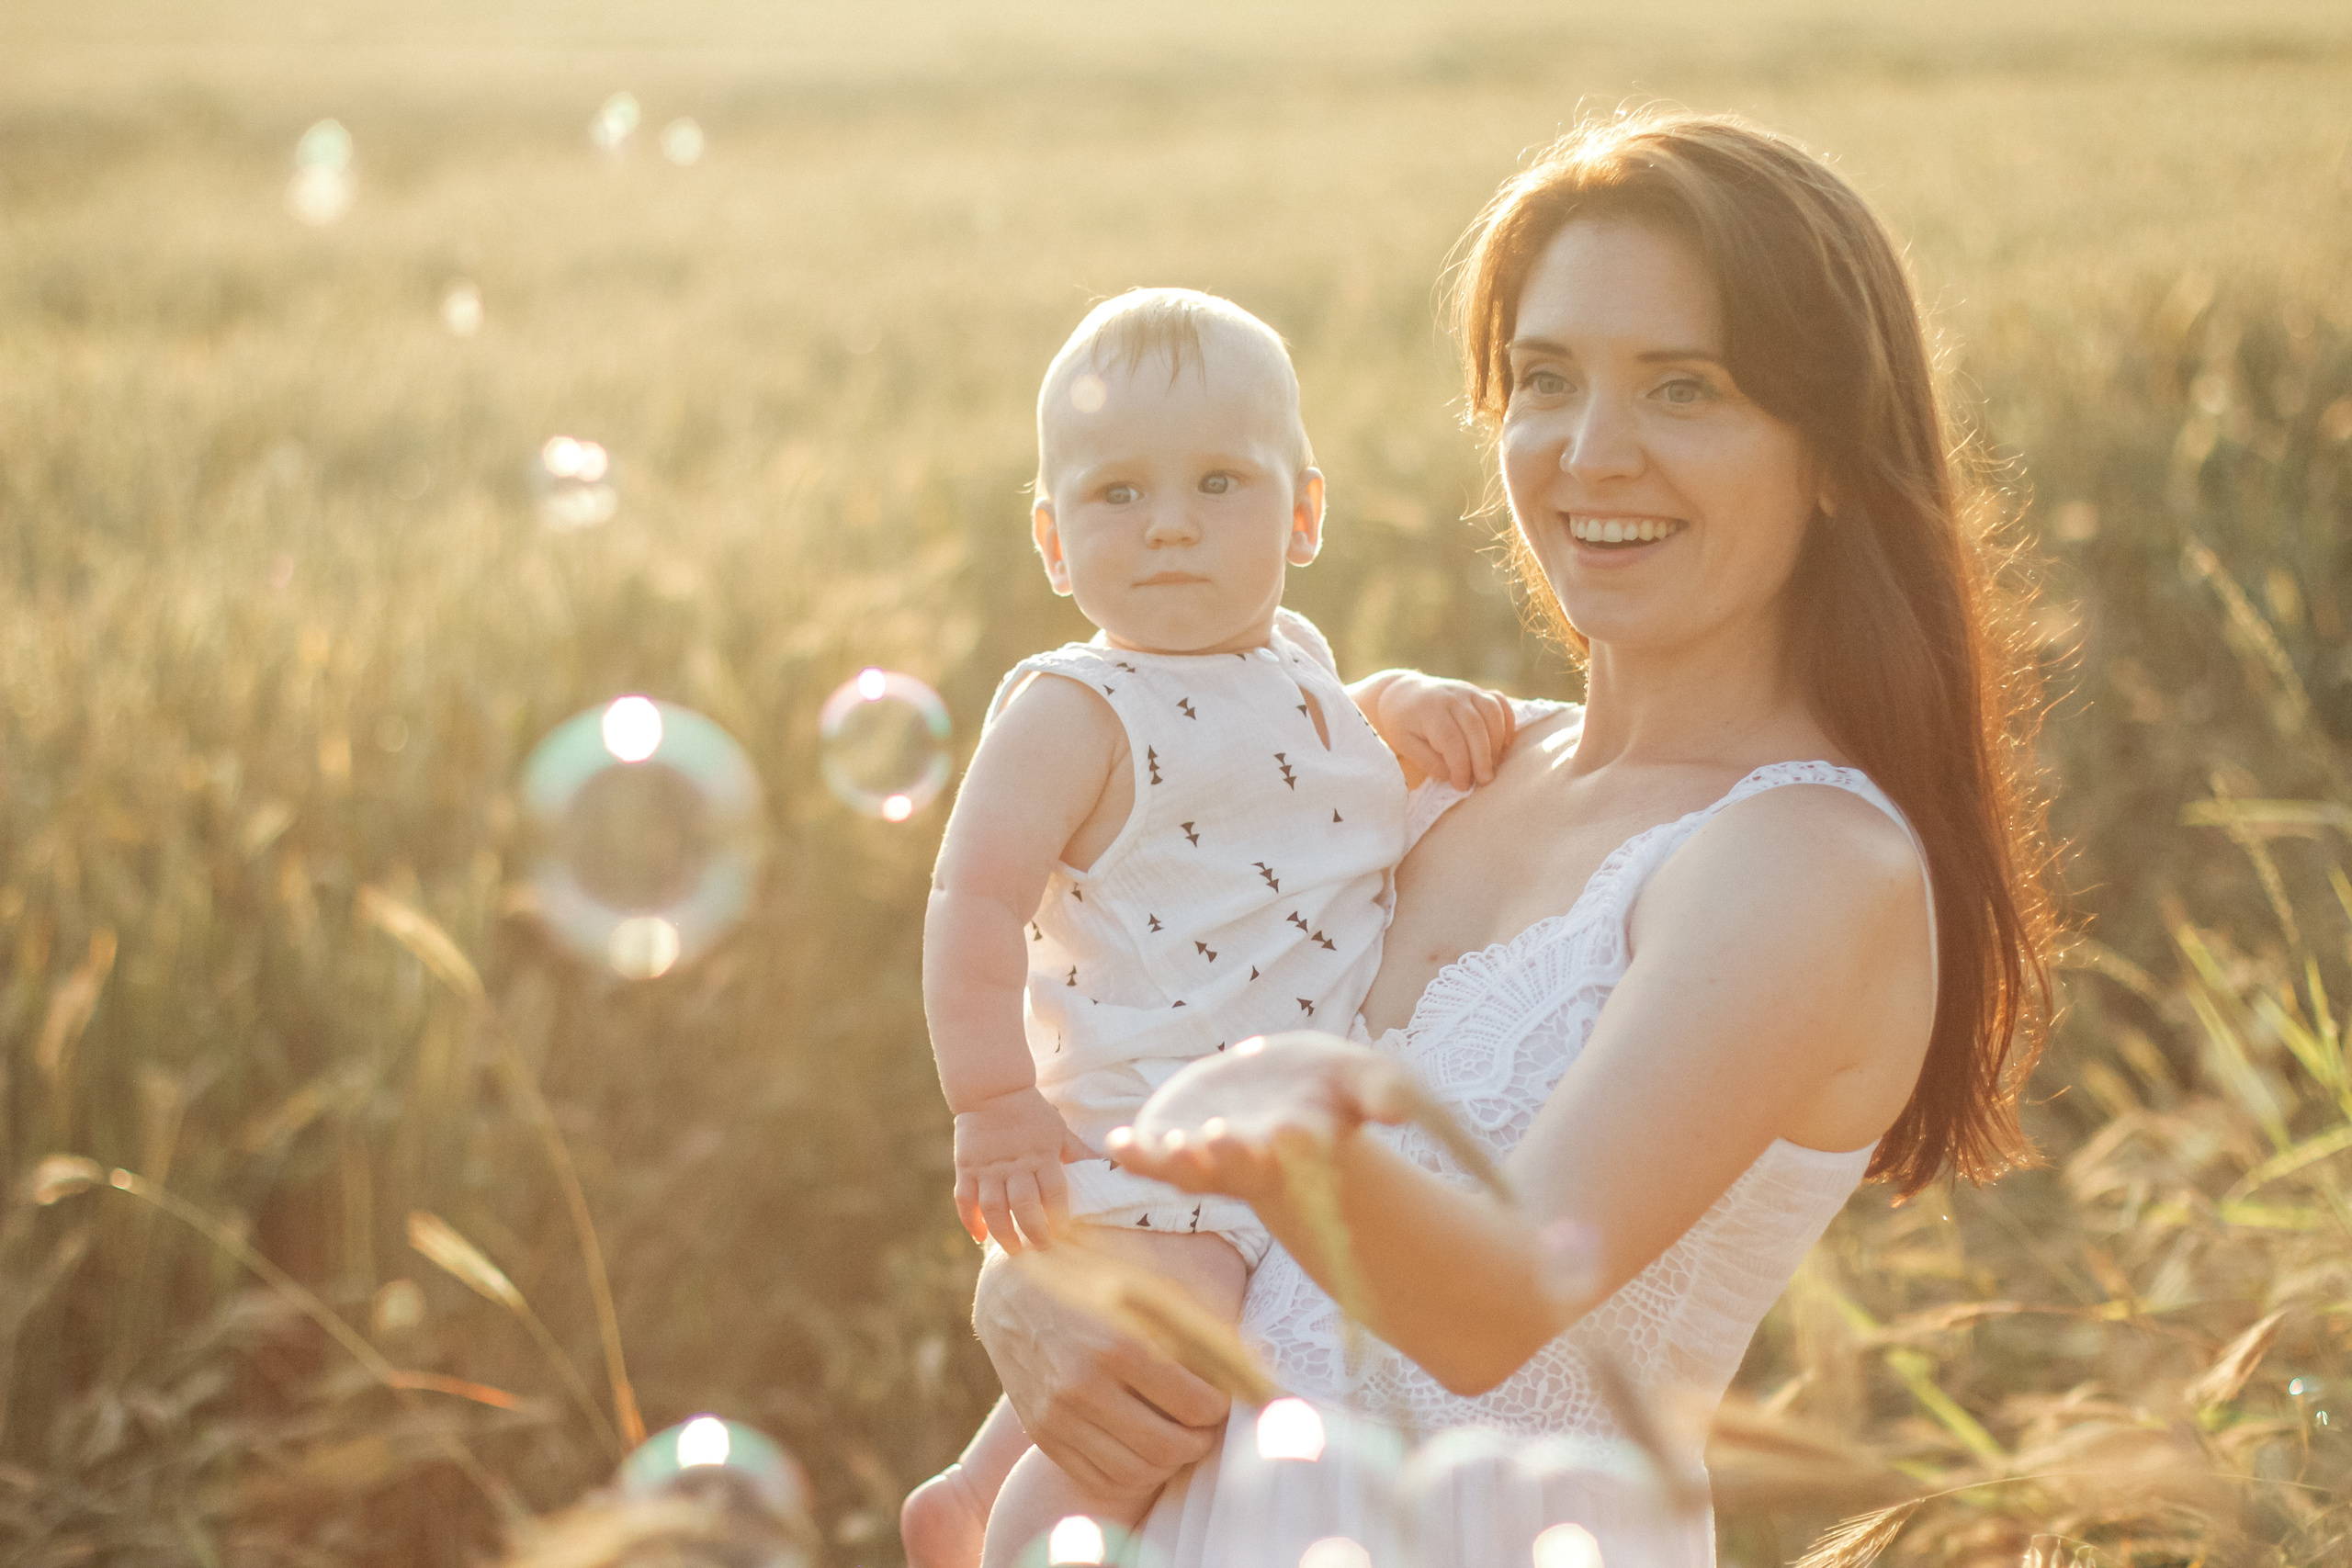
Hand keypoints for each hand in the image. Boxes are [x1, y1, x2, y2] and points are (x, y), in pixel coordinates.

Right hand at [953, 1087, 1093, 1251]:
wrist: (993, 1089)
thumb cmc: (1032, 1112)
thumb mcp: (1059, 1130)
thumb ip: (1079, 1153)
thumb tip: (1111, 1166)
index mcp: (1041, 1155)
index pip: (1053, 1193)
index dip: (1059, 1217)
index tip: (1063, 1234)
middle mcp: (1014, 1164)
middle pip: (1023, 1206)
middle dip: (1034, 1232)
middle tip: (1041, 1248)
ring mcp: (988, 1167)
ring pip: (993, 1208)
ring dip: (1003, 1233)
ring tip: (1014, 1250)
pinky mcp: (966, 1167)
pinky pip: (964, 1199)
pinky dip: (970, 1220)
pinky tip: (980, 1236)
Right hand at [972, 1247, 1228, 1494]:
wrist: (1012, 1292)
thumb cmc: (1094, 1283)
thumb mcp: (1147, 1290)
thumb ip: (1201, 1331)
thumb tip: (1260, 1374)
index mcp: (1116, 1343)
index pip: (1196, 1404)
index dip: (1220, 1407)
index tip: (1221, 1397)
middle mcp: (1083, 1385)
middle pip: (1170, 1446)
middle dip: (1201, 1440)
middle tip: (1205, 1424)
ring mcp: (1058, 1416)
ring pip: (1138, 1471)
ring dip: (1170, 1461)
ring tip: (1177, 1435)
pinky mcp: (1043, 1436)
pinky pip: (1101, 1479)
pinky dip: (1133, 1474)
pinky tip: (1143, 1447)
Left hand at [1105, 1032, 1415, 1202]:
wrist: (1279, 1092)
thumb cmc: (1328, 1089)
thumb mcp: (1361, 1078)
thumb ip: (1379, 1092)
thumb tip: (1399, 1111)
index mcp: (1300, 1144)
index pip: (1298, 1151)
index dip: (1294, 1144)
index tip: (1294, 1130)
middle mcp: (1252, 1156)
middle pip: (1241, 1163)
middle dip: (1231, 1153)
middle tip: (1221, 1136)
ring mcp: (1208, 1154)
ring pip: (1192, 1168)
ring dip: (1179, 1162)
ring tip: (1166, 1150)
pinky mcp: (1173, 1139)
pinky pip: (1150, 1156)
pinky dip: (1135, 1154)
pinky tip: (1117, 1144)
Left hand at [1364, 672, 1515, 789]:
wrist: (1403, 693)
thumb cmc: (1402, 724)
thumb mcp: (1405, 745)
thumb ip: (1429, 761)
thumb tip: (1454, 776)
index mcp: (1429, 711)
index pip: (1451, 740)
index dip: (1460, 765)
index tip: (1462, 785)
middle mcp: (1451, 697)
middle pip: (1475, 726)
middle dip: (1483, 757)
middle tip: (1485, 781)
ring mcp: (1467, 691)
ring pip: (1492, 713)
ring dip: (1497, 742)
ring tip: (1492, 765)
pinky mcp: (1478, 691)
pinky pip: (1500, 703)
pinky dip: (1507, 723)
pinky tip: (1503, 744)